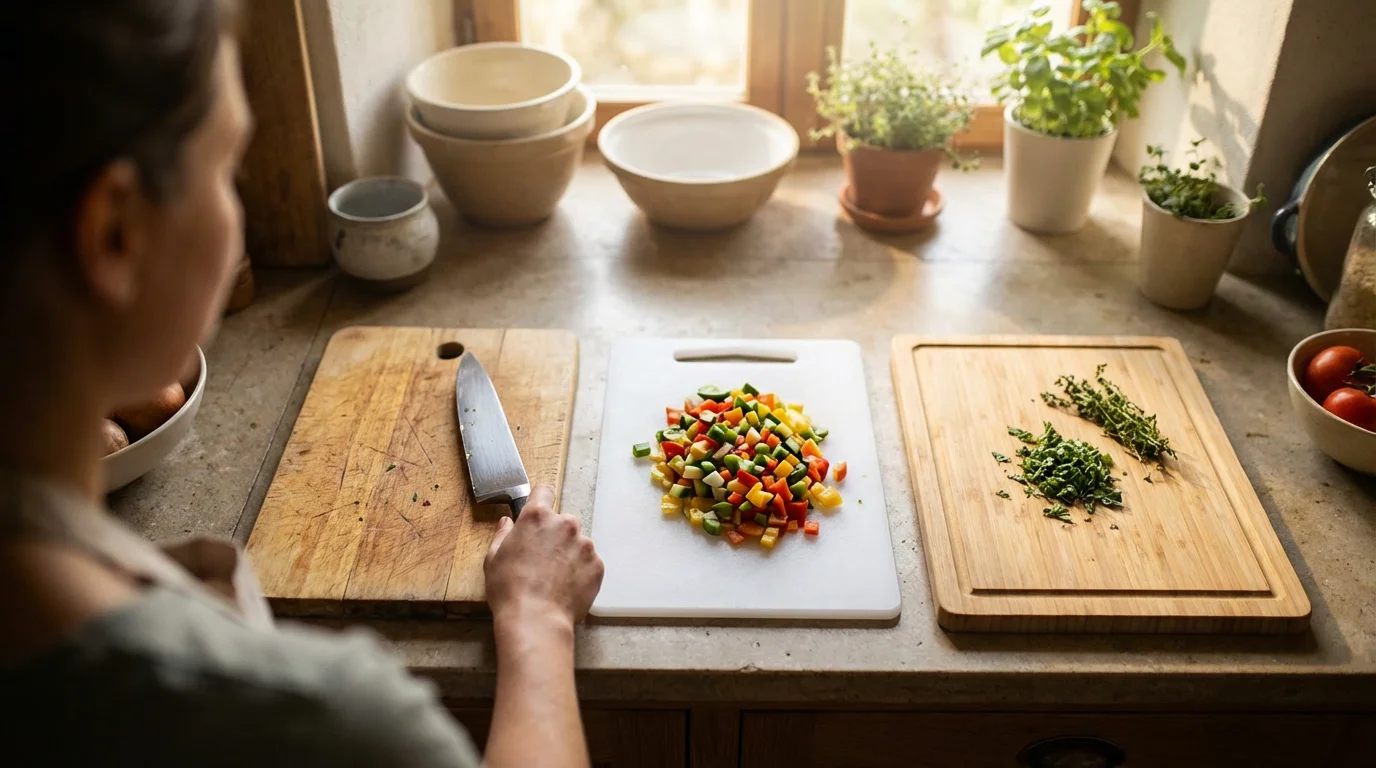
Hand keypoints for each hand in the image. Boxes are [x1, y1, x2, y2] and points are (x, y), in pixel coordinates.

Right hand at [484, 485, 603, 632]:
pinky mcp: (597, 565)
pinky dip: (580, 571)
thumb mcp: (493, 558)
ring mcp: (584, 544)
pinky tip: (565, 587)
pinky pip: (589, 562)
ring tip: (554, 577)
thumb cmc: (509, 589)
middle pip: (563, 521)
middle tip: (542, 558)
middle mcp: (565, 524)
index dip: (540, 500)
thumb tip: (507, 522)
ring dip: (569, 554)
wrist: (536, 619)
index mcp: (537, 517)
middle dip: (554, 535)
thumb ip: (502, 534)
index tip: (538, 510)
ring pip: (577, 542)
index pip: (544, 491)